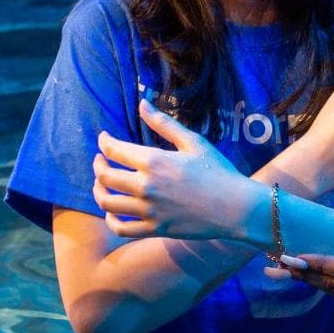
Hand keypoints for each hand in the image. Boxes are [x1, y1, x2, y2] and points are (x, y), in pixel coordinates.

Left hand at [93, 101, 252, 239]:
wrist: (235, 208)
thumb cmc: (218, 171)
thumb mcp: (193, 142)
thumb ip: (164, 123)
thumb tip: (142, 103)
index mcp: (154, 161)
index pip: (114, 150)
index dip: (104, 142)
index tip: (104, 139)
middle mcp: (146, 186)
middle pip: (105, 176)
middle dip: (98, 165)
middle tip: (100, 161)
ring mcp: (149, 210)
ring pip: (107, 202)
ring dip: (98, 191)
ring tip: (101, 184)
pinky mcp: (155, 229)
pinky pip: (121, 228)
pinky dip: (110, 220)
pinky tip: (112, 212)